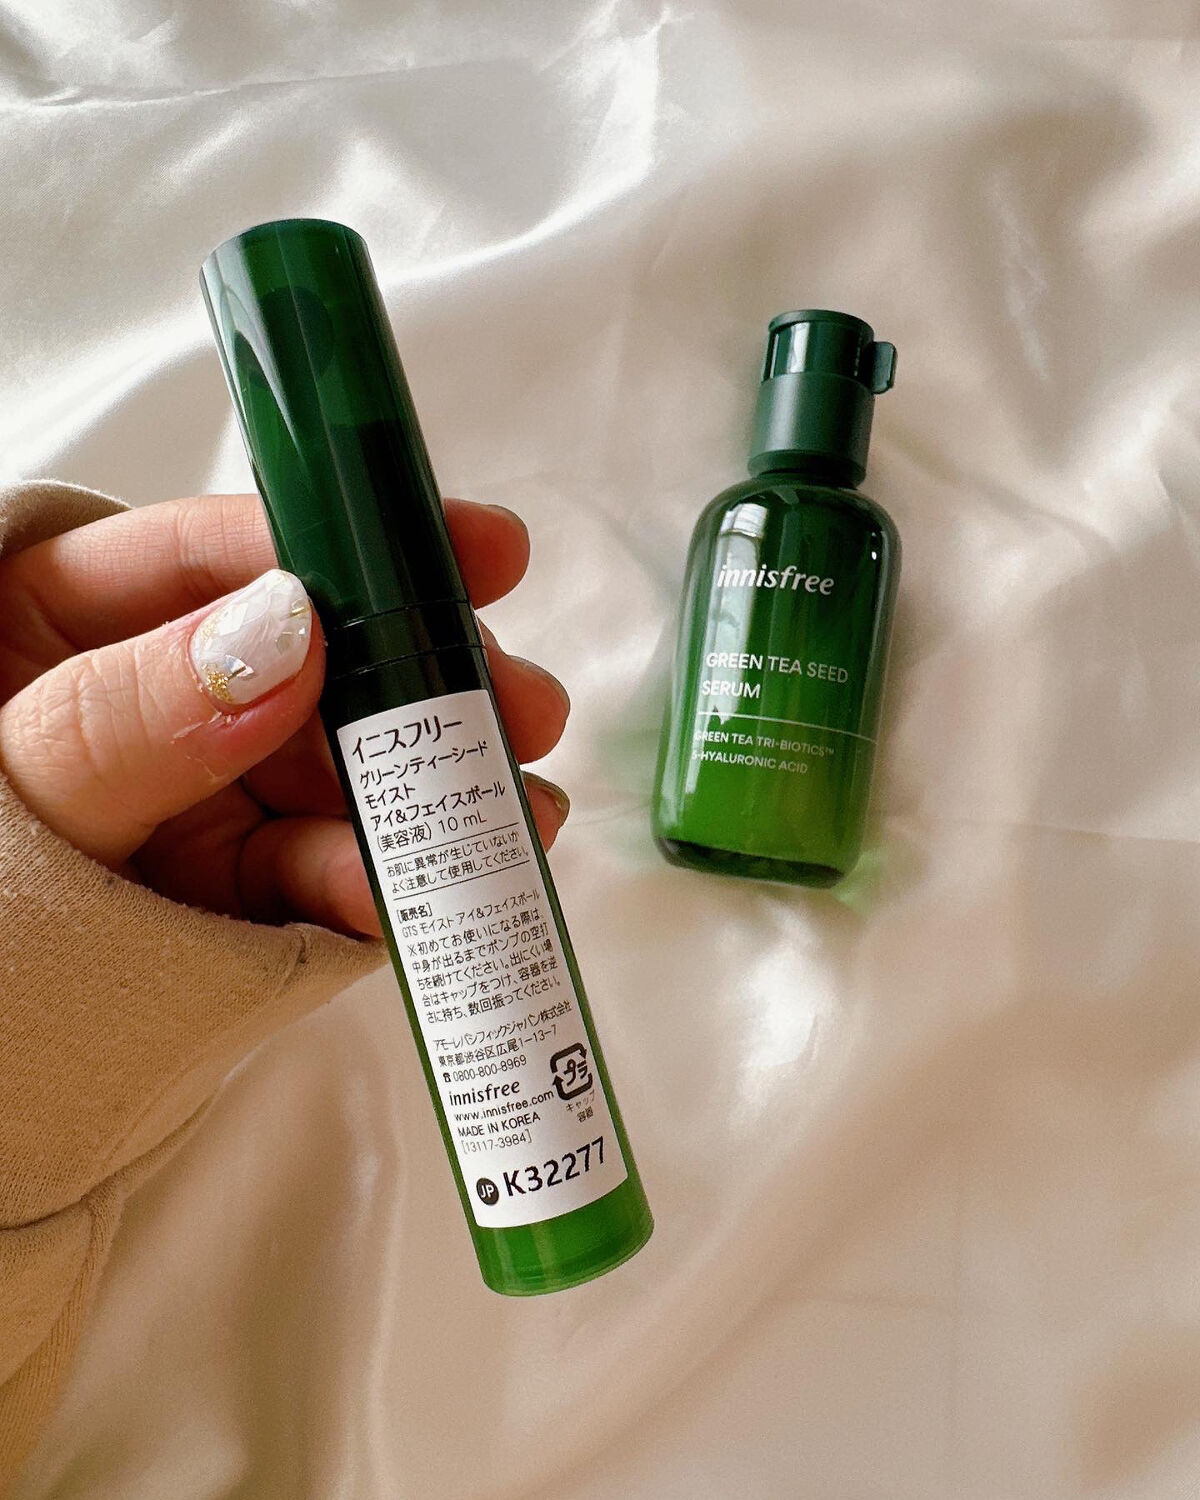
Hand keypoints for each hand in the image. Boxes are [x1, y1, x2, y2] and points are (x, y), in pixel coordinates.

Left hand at [0, 494, 570, 937]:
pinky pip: (310, 873)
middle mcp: (142, 703)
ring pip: (326, 772)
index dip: (344, 545)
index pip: (212, 559)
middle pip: (304, 663)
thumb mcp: (12, 794)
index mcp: (52, 626)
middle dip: (420, 682)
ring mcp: (188, 795)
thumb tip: (281, 632)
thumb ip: (128, 717)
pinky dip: (372, 882)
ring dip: (424, 794)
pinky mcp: (224, 885)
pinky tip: (427, 892)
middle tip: (517, 703)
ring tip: (514, 814)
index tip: (468, 549)